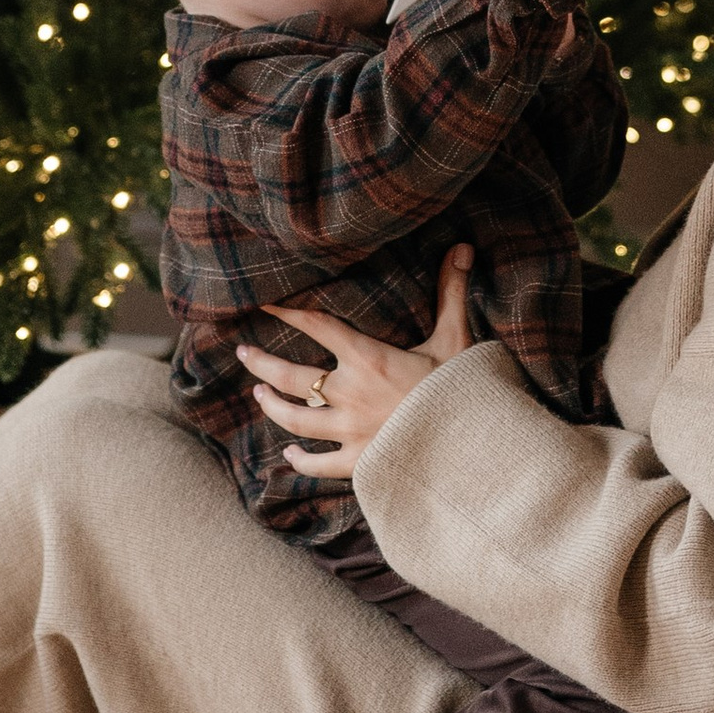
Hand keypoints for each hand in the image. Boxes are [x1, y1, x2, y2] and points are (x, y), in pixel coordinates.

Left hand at [236, 247, 474, 476]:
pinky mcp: (359, 464)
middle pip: (291, 376)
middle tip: (242, 352)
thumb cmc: (463, 390)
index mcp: (369, 359)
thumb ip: (452, 293)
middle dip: (261, 363)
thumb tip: (462, 247)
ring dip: (272, 405)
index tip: (263, 302)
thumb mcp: (456, 338)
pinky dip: (300, 460)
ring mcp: (350, 432)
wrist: (470, 448)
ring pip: (295, 419)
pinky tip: (289, 454)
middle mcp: (350, 395)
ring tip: (258, 393)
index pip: (317, 326)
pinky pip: (318, 465)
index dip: (287, 312)